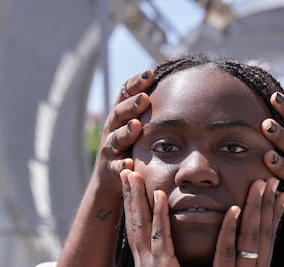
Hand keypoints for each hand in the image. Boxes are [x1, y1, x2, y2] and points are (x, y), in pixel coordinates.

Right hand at [95, 71, 154, 198]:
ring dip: (126, 132)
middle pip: (119, 113)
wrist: (111, 177)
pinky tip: (129, 164)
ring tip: (136, 126)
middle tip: (144, 99)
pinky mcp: (110, 169)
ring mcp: (110, 149)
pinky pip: (115, 167)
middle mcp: (112, 129)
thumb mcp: (137, 125)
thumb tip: (173, 82)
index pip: (125, 94)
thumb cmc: (130, 146)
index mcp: (120, 115)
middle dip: (131, 105)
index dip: (136, 83)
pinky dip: (121, 165)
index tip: (151, 73)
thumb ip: (147, 107)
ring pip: (116, 138)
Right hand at [120, 169, 197, 266]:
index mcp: (146, 266)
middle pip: (133, 222)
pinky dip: (158, 216)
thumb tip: (170, 261)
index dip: (132, 206)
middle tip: (126, 169)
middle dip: (129, 195)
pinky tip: (159, 197)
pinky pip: (161, 239)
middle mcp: (144, 262)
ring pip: (142, 225)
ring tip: (134, 173)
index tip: (131, 184)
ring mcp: (152, 266)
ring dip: (137, 198)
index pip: (137, 229)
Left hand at [195, 177, 283, 266]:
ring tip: (259, 183)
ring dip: (255, 208)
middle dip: (269, 203)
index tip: (278, 190)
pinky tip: (233, 209)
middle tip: (272, 176)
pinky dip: (231, 230)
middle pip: (265, 232)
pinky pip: (228, 253)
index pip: (270, 238)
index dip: (274, 213)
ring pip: (251, 238)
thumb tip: (241, 256)